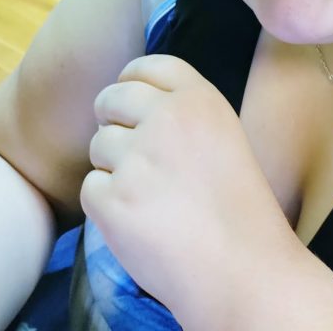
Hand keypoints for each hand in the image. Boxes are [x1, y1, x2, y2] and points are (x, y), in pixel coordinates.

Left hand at [81, 55, 293, 327]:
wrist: (241, 268)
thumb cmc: (240, 209)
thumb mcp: (225, 136)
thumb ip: (185, 113)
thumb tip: (135, 102)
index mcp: (199, 98)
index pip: (147, 65)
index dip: (131, 79)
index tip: (129, 99)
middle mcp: (166, 118)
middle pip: (111, 98)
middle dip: (110, 119)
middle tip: (127, 150)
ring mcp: (136, 158)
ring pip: (97, 144)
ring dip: (111, 167)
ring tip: (146, 196)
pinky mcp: (112, 200)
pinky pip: (90, 188)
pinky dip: (105, 206)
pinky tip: (138, 221)